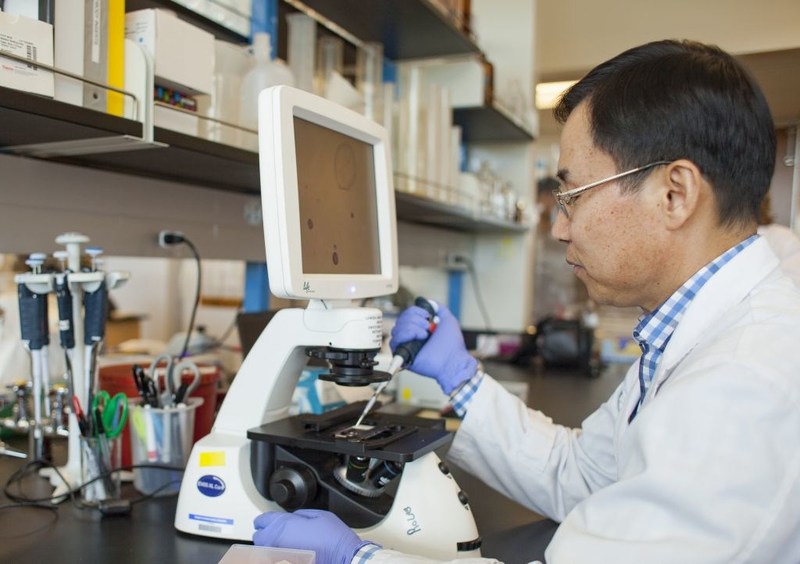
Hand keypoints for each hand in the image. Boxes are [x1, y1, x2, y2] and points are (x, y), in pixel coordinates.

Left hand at [253, 510, 368, 563]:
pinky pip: (274, 560)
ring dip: (270, 547)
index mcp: (284, 524)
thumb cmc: (333, 538)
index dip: (266, 520)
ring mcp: (280, 556)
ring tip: (282, 545)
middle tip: (276, 533)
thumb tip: (293, 517)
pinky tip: (288, 554)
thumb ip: (299, 514)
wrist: (342, 557)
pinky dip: (278, 557)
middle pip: (258, 537)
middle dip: (266, 533)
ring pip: (264, 551)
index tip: (269, 521)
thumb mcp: (318, 515)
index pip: (261, 520)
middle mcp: (277, 541)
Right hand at [390, 304, 477, 393]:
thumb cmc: (453, 345)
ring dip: (412, 327)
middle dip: (415, 319)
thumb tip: (430, 302)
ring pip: (397, 328)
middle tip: (427, 327)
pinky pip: (394, 341)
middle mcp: (413, 336)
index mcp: (420, 328)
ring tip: (424, 334)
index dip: (415, 311)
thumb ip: (440, 308)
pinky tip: (418, 338)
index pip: (408, 314)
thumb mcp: (448, 320)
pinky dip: (406, 335)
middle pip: (401, 319)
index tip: (427, 316)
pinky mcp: (404, 354)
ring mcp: (408, 345)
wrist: (452, 360)